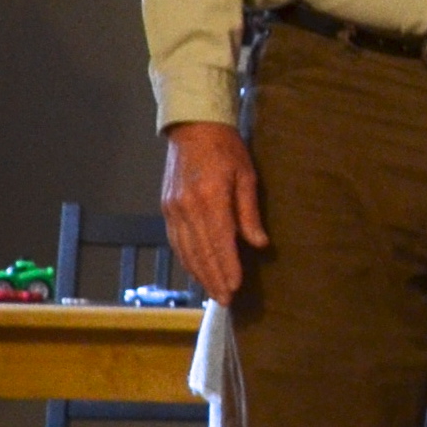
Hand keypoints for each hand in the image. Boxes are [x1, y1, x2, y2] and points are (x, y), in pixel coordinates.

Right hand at [161, 122, 266, 305]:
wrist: (192, 127)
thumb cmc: (225, 148)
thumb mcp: (246, 176)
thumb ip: (250, 213)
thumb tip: (259, 244)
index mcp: (210, 198)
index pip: (219, 242)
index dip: (227, 267)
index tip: (235, 287)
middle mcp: (187, 207)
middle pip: (200, 252)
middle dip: (214, 278)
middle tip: (226, 300)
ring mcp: (173, 208)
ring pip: (186, 250)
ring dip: (199, 274)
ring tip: (213, 292)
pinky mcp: (167, 208)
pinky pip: (176, 241)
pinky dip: (186, 259)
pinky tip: (196, 271)